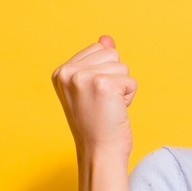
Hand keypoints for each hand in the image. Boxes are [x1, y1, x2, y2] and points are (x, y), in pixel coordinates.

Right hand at [51, 35, 136, 157]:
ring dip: (122, 89)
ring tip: (108, 108)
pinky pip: (131, 81)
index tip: (95, 97)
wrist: (99, 152)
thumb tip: (107, 38)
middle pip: (112, 54)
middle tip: (103, 104)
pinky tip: (115, 112)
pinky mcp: (103, 85)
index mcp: (61, 72)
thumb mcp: (92, 88)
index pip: (98, 49)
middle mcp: (68, 72)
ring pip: (123, 67)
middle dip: (115, 79)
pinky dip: (129, 98)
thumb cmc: (97, 124)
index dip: (105, 73)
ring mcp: (84, 77)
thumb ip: (98, 61)